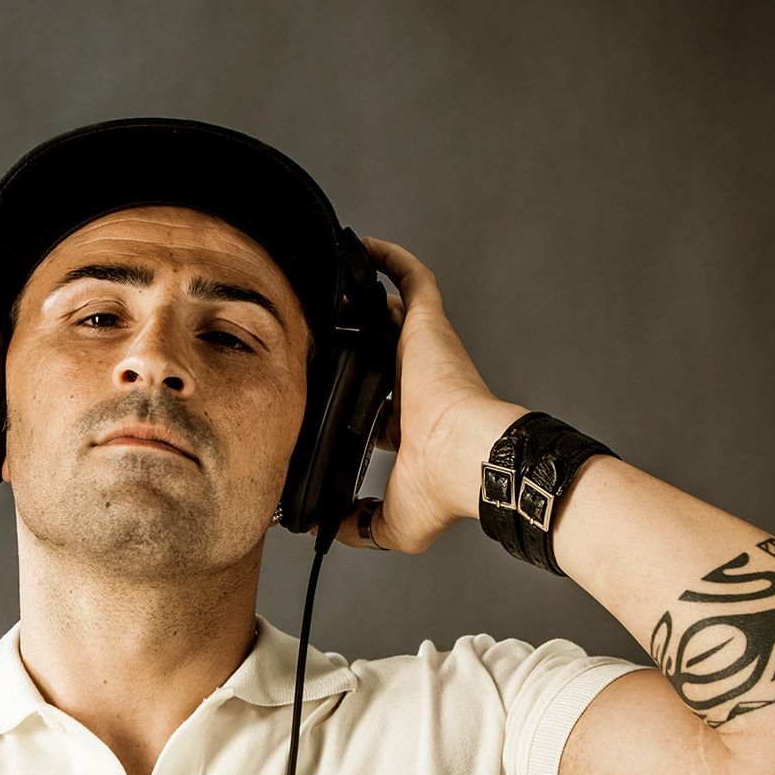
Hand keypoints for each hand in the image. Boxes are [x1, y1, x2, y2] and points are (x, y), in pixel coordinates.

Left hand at [330, 235, 519, 553]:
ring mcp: (421, 350)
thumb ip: (357, 526)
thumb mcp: (392, 522)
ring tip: (323, 279)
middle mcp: (413, 380)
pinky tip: (359, 244)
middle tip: (307, 325)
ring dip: (361, 293)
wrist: (467, 455)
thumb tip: (323, 530)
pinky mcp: (427, 324)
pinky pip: (412, 278)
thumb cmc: (443, 486)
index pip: (375, 397)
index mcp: (408, 420)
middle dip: (347, 336)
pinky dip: (389, 258)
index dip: (348, 390)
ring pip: (389, 310)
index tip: (318, 386)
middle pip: (376, 347)